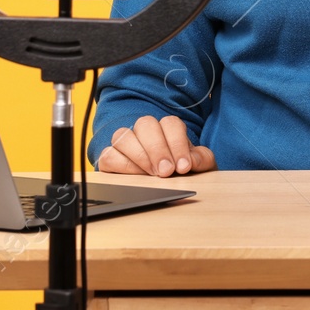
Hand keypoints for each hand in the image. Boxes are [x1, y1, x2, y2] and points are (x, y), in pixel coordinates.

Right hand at [97, 114, 215, 176]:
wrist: (170, 186)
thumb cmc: (183, 171)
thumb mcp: (199, 165)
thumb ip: (200, 160)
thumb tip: (190, 161)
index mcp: (168, 128)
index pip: (170, 123)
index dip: (177, 143)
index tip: (184, 166)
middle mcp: (145, 131)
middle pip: (145, 124)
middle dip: (157, 148)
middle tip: (166, 171)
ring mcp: (126, 143)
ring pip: (123, 136)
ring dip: (139, 155)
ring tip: (152, 174)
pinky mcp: (111, 159)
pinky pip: (109, 155)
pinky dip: (121, 165)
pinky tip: (136, 177)